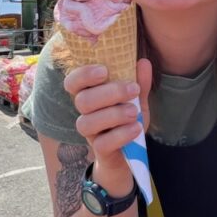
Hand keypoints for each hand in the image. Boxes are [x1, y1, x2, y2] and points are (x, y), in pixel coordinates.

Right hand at [64, 58, 151, 180]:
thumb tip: (144, 62)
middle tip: (133, 89)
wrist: (130, 154)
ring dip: (114, 114)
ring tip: (135, 112)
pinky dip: (120, 135)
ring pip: (88, 122)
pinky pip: (102, 144)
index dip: (83, 74)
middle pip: (82, 101)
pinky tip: (136, 128)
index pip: (72, 82)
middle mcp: (85, 114)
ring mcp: (91, 134)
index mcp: (89, 95)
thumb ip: (140, 83)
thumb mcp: (137, 100)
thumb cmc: (128, 120)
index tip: (104, 70)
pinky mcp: (100, 151)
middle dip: (109, 93)